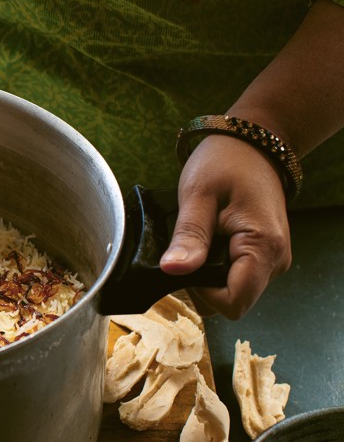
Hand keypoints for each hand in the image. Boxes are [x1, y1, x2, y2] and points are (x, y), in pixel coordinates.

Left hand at [160, 134, 291, 319]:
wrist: (251, 144)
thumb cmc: (226, 162)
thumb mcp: (198, 195)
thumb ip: (189, 236)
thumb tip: (172, 271)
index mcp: (263, 248)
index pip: (233, 303)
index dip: (201, 292)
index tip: (185, 263)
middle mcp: (275, 261)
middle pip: (232, 300)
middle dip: (201, 283)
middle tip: (187, 246)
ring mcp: (271, 259)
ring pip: (232, 290)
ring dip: (207, 273)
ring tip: (198, 238)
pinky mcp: (263, 254)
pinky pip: (235, 274)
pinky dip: (215, 265)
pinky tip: (207, 239)